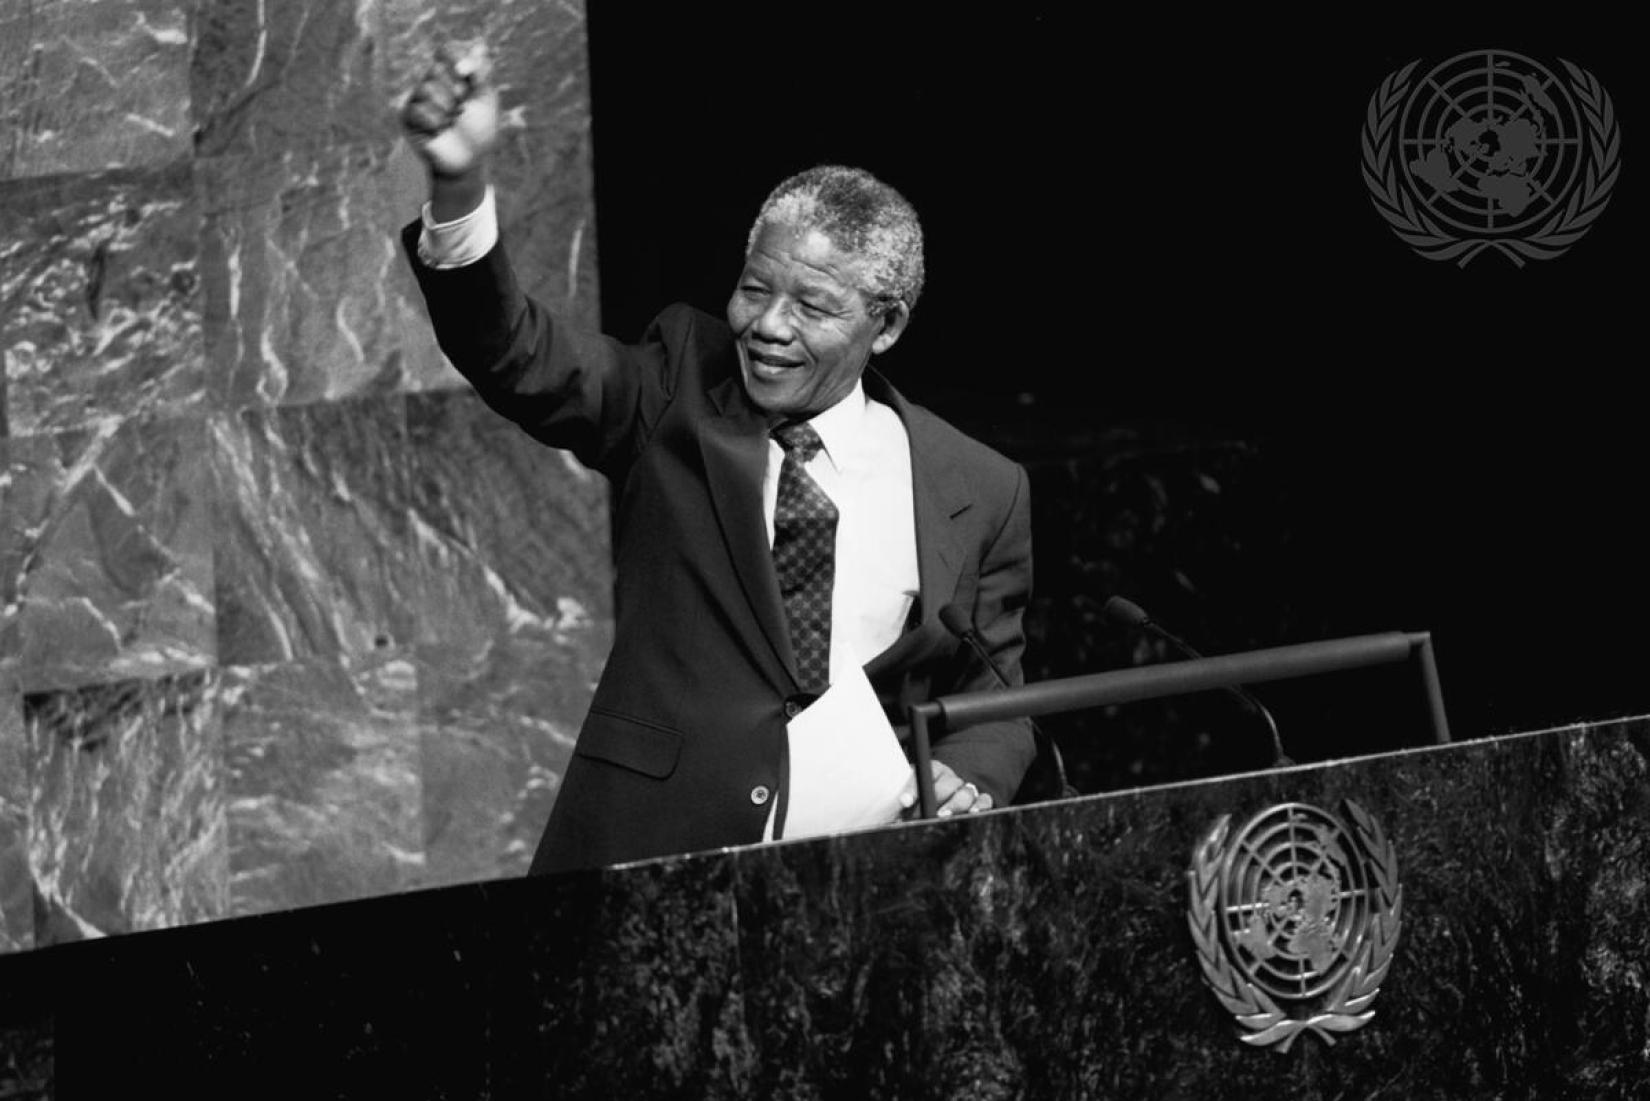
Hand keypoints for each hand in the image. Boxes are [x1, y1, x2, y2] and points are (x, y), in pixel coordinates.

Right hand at [400, 41, 500, 177]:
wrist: (469, 160)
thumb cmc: (480, 130)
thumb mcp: (487, 100)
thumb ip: (482, 73)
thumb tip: (479, 46)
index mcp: (451, 74)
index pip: (445, 50)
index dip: (455, 57)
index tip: (468, 74)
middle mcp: (432, 82)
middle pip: (436, 69)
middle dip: (455, 91)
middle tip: (462, 107)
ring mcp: (418, 98)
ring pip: (426, 88)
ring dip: (447, 109)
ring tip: (452, 122)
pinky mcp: (407, 117)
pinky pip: (418, 109)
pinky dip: (435, 122)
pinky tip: (440, 131)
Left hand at [899, 760, 993, 819]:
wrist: (943, 796)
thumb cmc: (921, 800)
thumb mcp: (910, 796)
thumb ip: (904, 803)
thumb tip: (891, 819)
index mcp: (933, 770)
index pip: (924, 773)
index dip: (914, 787)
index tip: (904, 802)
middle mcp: (951, 777)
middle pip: (946, 785)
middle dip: (934, 801)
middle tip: (922, 817)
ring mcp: (967, 788)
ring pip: (966, 793)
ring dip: (955, 805)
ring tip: (943, 816)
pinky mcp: (981, 800)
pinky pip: (985, 800)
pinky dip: (980, 806)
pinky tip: (973, 814)